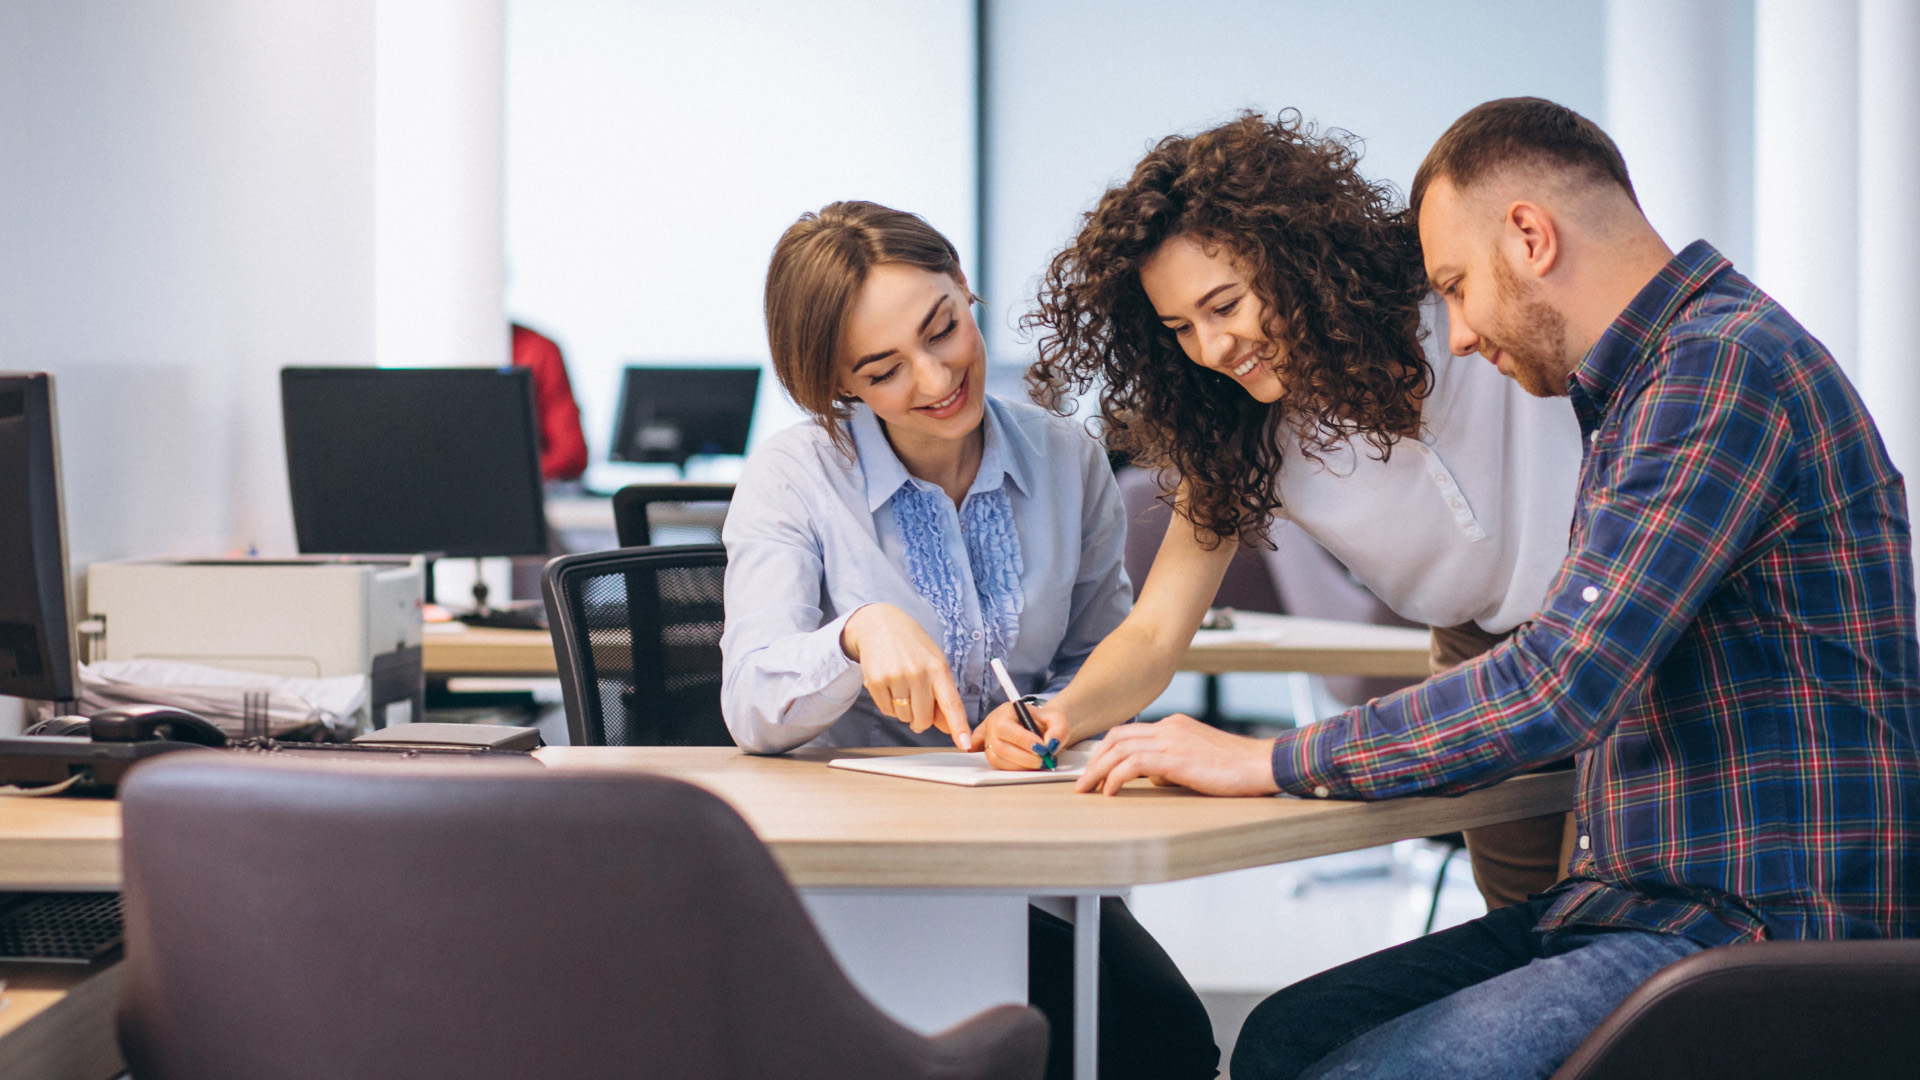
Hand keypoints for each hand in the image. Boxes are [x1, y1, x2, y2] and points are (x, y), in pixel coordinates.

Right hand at [840, 604, 971, 749]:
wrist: (880, 624)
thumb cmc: (913, 647)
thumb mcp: (934, 664)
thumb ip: (942, 695)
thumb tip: (947, 727)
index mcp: (938, 668)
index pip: (951, 703)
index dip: (958, 726)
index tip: (964, 743)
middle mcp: (918, 672)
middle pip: (924, 719)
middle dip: (921, 718)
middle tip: (917, 700)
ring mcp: (896, 676)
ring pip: (904, 717)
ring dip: (904, 710)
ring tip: (902, 685)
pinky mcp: (876, 681)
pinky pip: (887, 711)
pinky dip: (889, 705)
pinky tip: (889, 684)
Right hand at [979, 699, 1072, 770]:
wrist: (1042, 727)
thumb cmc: (1046, 722)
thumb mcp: (1058, 720)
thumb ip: (1059, 730)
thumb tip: (1051, 744)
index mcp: (1006, 711)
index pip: (1005, 727)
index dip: (1022, 740)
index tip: (1042, 749)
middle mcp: (993, 724)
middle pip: (999, 746)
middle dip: (1024, 757)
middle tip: (1044, 760)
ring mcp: (988, 740)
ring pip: (997, 759)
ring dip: (1020, 766)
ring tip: (1039, 763)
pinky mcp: (989, 753)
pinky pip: (996, 766)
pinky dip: (1013, 769)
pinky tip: (1024, 766)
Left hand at [1073, 713, 1280, 796]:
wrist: (1262, 764)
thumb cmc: (1236, 768)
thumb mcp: (1198, 760)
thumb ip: (1172, 763)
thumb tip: (1153, 778)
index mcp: (1174, 725)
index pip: (1128, 732)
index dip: (1105, 750)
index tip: (1093, 769)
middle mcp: (1169, 727)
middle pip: (1116, 738)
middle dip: (1094, 760)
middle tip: (1081, 782)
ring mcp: (1172, 740)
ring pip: (1120, 749)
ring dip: (1098, 770)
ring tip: (1087, 790)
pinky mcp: (1177, 758)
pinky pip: (1134, 764)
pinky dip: (1115, 777)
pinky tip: (1110, 791)